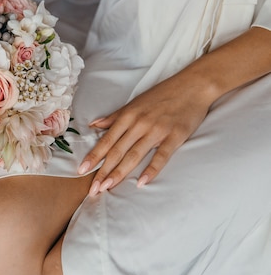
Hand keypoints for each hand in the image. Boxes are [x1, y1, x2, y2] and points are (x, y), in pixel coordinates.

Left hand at [78, 73, 213, 194]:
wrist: (192, 85)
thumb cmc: (162, 95)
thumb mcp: (134, 103)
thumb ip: (114, 117)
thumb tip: (94, 125)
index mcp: (128, 116)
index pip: (106, 141)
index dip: (93, 156)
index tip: (81, 170)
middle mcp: (139, 124)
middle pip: (117, 151)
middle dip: (103, 170)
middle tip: (93, 188)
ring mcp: (156, 130)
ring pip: (134, 155)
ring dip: (120, 172)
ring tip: (108, 186)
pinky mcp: (175, 136)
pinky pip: (161, 156)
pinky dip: (151, 169)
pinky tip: (141, 182)